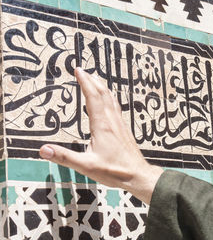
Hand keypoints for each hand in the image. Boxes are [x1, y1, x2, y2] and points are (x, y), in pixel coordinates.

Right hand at [39, 67, 162, 203]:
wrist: (138, 174)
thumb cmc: (115, 171)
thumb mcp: (86, 166)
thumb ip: (65, 157)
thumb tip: (43, 149)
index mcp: (102, 125)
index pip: (93, 97)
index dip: (85, 82)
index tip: (78, 70)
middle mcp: (112, 120)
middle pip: (103, 94)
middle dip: (92, 80)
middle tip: (84, 70)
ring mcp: (119, 123)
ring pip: (111, 99)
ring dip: (102, 87)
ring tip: (95, 79)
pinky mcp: (124, 129)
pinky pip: (116, 107)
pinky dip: (109, 97)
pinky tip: (109, 100)